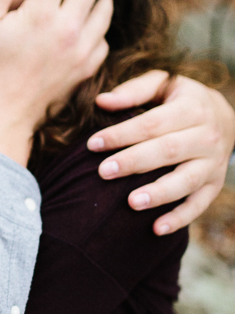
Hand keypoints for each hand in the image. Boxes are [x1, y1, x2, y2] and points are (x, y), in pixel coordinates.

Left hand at [87, 71, 234, 233]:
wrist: (226, 118)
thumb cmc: (180, 100)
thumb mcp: (164, 84)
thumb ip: (134, 91)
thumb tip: (101, 101)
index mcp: (192, 109)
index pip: (152, 123)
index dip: (121, 134)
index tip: (92, 144)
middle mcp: (206, 137)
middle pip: (167, 151)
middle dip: (134, 162)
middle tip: (102, 172)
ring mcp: (212, 164)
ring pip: (186, 181)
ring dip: (159, 194)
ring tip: (131, 203)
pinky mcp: (213, 186)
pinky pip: (198, 205)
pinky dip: (179, 219)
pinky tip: (156, 229)